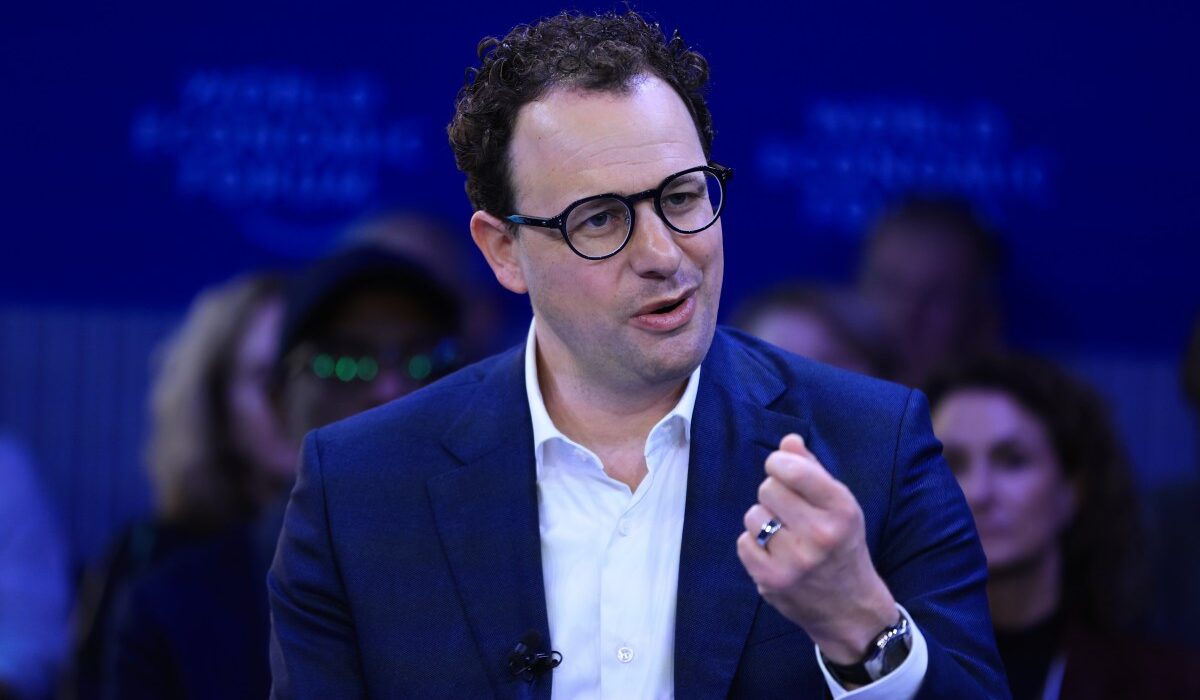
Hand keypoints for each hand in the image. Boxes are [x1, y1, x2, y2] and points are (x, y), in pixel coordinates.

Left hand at [736, 433, 897, 664]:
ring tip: (785, 535)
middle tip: (791, 512)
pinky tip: (775, 554)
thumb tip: (787, 442)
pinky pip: (743, 542)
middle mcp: (820, 534)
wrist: (849, 609)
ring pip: (753, 515)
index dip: (779, 464)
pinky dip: (754, 545)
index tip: (781, 469)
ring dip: (764, 521)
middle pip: (767, 488)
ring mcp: (794, 560)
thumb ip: (812, 470)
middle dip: (774, 495)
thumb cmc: (842, 547)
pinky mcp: (771, 580)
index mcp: (841, 509)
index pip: (792, 468)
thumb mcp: (840, 506)